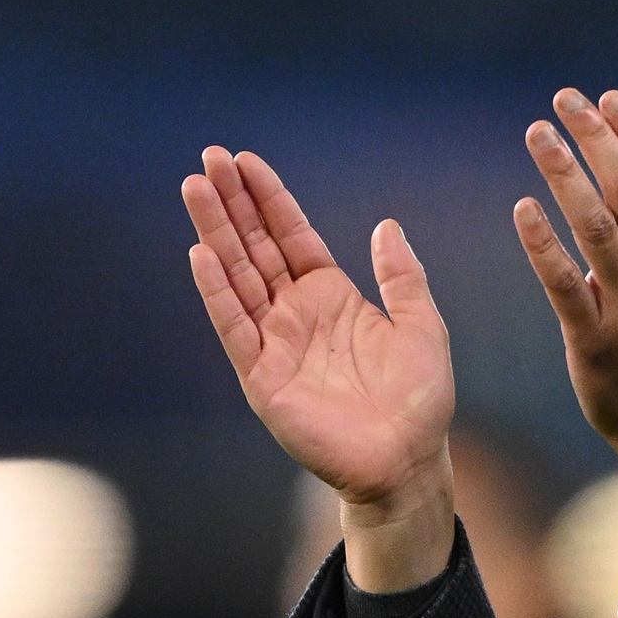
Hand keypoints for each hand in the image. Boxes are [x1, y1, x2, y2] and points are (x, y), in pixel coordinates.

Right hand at [183, 149, 458, 588]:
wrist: (408, 460)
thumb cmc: (419, 400)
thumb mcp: (422, 326)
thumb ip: (403, 277)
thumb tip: (387, 225)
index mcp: (330, 297)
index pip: (291, 236)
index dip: (269, 199)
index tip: (244, 160)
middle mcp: (296, 315)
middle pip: (256, 247)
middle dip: (233, 203)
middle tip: (209, 157)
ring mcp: (275, 344)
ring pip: (238, 277)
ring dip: (216, 233)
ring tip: (195, 188)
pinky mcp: (263, 378)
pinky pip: (236, 328)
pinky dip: (218, 293)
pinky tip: (202, 254)